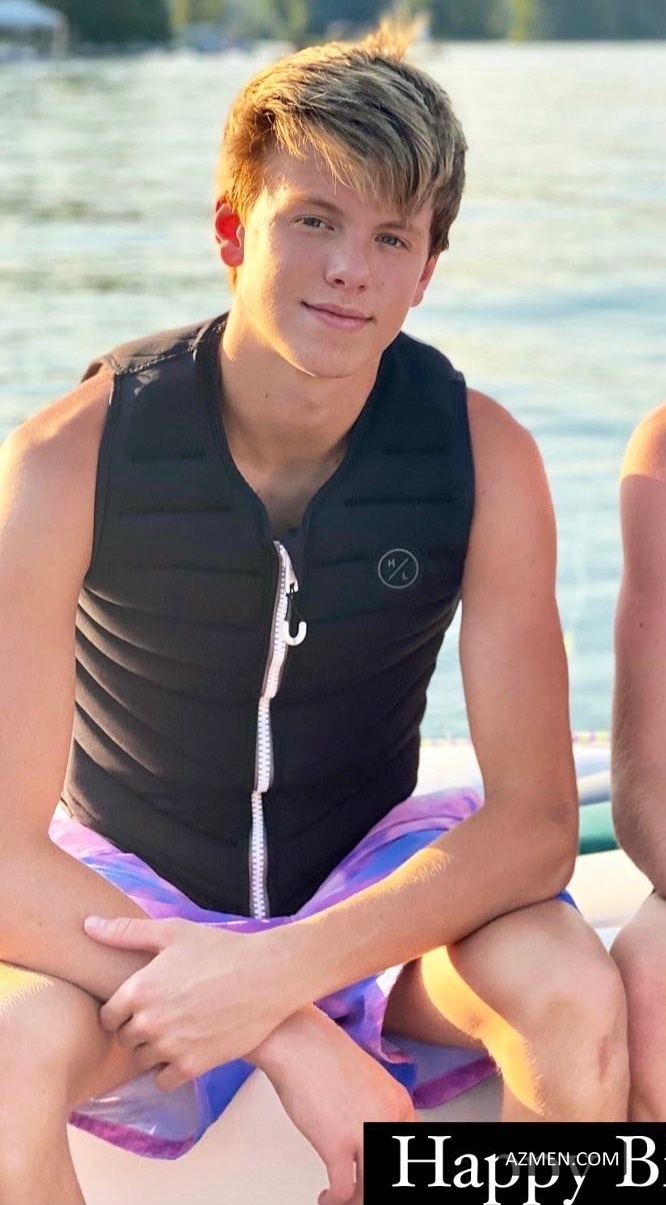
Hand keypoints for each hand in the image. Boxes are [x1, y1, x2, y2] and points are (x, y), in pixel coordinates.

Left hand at [84, 915, 297, 1088]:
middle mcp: (149, 1022)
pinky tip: (184, 1049)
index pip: (107, 1015)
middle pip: (124, 1039)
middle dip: (136, 1029)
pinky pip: (163, 1080)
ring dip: (152, 1050)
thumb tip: (88, 925)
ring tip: (174, 1031)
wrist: (268, 977)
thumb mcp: (173, 932)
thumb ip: (125, 932)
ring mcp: (171, 1047)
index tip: (137, 1004)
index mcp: (139, 989)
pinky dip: (169, 1070)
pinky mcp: (193, 1066)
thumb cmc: (221, 949)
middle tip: (160, 1015)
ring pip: (142, 1061)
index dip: (120, 1010)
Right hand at [253, 1005, 414, 1204]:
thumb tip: (372, 1139)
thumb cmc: (323, 1055)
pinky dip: (335, 1200)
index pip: (414, 1151)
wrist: (299, 1042)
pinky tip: (326, 1196)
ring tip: (343, 1199)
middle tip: (359, 1192)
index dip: (400, 1172)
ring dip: (356, 1199)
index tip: (375, 1175)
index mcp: (399, 1103)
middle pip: (394, 1173)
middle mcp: (388, 1119)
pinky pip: (344, 1190)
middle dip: (371, 1189)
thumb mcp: (368, 1082)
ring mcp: (364, 1132)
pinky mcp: (337, 1144)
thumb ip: (378, 1110)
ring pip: (371, 1188)